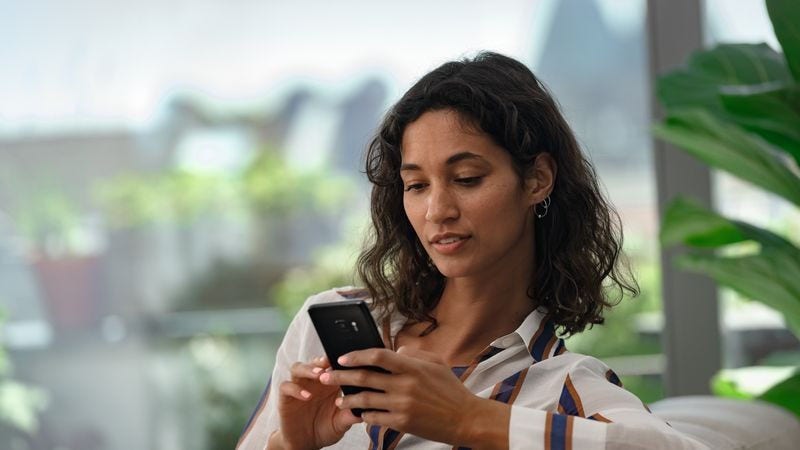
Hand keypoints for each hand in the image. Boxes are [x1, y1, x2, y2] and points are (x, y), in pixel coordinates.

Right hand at [275, 356, 361, 449]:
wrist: (306, 443)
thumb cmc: (325, 429)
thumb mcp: (340, 424)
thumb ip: (348, 416)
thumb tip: (362, 411)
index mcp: (329, 383)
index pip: (332, 365)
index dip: (338, 362)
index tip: (345, 362)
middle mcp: (313, 382)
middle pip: (314, 362)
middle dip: (322, 360)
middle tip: (330, 363)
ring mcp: (298, 387)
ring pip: (298, 368)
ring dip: (308, 369)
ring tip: (319, 375)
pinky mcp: (285, 398)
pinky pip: (286, 386)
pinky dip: (295, 389)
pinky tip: (307, 396)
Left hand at [318, 347, 508, 447]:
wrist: (466, 419)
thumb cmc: (451, 390)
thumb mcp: (436, 363)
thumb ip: (413, 355)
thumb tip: (394, 352)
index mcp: (412, 367)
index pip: (377, 355)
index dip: (356, 355)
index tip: (342, 357)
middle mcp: (404, 385)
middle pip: (364, 378)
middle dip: (340, 377)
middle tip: (325, 376)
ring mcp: (402, 405)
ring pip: (365, 400)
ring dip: (347, 399)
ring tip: (338, 399)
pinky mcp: (402, 423)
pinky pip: (374, 418)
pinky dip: (364, 415)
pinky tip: (358, 413)